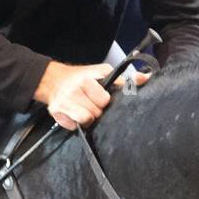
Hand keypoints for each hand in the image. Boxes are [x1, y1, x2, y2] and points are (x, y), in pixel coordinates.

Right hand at [32, 61, 149, 129]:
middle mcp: (73, 91)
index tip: (101, 96)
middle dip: (96, 110)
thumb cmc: (81, 77)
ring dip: (88, 117)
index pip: (103, 100)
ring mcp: (64, 104)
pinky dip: (76, 123)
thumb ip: (122, 79)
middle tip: (91, 103)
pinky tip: (74, 114)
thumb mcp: (102, 72)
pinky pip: (75, 127)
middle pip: (96, 113)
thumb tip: (145, 79)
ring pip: (86, 121)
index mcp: (86, 80)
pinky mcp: (56, 115)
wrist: (52, 80)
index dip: (104, 100)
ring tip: (84, 109)